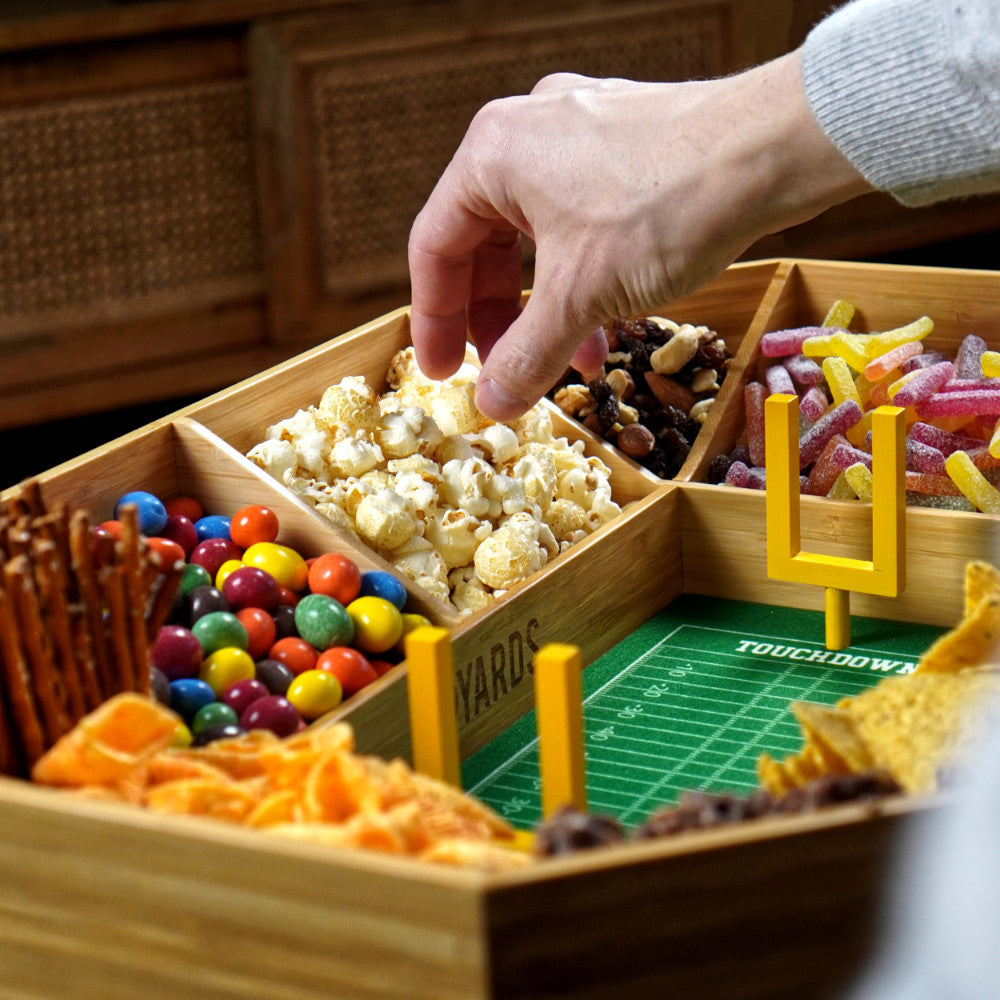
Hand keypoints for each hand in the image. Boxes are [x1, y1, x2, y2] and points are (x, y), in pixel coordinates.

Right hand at [408, 50, 870, 420]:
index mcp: (492, 154)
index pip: (436, 248)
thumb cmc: (666, 206)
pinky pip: (582, 224)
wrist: (776, 148)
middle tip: (509, 373)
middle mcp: (528, 133)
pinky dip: (584, 277)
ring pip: (539, 238)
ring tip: (577, 361)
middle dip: (500, 320)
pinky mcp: (626, 147)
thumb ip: (526, 355)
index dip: (435, 320)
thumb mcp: (580, 297)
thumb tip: (492, 403)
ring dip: (549, 308)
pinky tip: (610, 319)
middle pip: (486, 245)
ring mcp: (581, 134)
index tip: (443, 373)